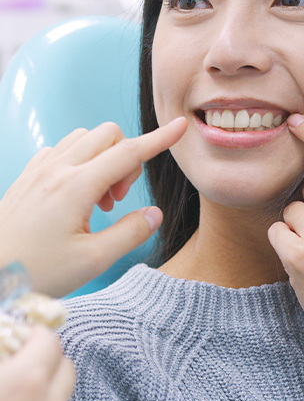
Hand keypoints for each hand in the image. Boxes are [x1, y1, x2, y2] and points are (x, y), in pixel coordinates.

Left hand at [0, 117, 186, 296]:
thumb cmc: (36, 272)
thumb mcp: (93, 260)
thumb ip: (130, 233)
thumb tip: (154, 214)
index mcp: (76, 187)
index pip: (128, 152)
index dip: (158, 139)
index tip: (179, 127)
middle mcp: (57, 170)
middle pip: (107, 135)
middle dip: (127, 158)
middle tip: (119, 199)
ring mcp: (38, 171)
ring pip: (83, 139)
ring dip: (102, 159)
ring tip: (98, 200)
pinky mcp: (26, 178)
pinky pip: (59, 150)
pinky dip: (78, 161)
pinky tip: (76, 194)